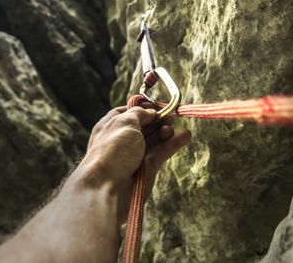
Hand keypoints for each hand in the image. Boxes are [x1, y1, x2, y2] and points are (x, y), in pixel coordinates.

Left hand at [79, 104, 191, 220]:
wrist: (107, 188)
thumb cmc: (112, 151)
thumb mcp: (124, 122)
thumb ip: (139, 113)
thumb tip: (150, 112)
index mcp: (111, 126)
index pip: (127, 112)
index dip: (142, 107)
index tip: (156, 104)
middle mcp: (122, 140)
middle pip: (144, 125)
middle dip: (157, 118)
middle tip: (171, 113)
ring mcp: (135, 155)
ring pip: (154, 139)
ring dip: (165, 130)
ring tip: (173, 125)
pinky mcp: (147, 168)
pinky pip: (162, 152)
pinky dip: (174, 144)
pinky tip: (185, 135)